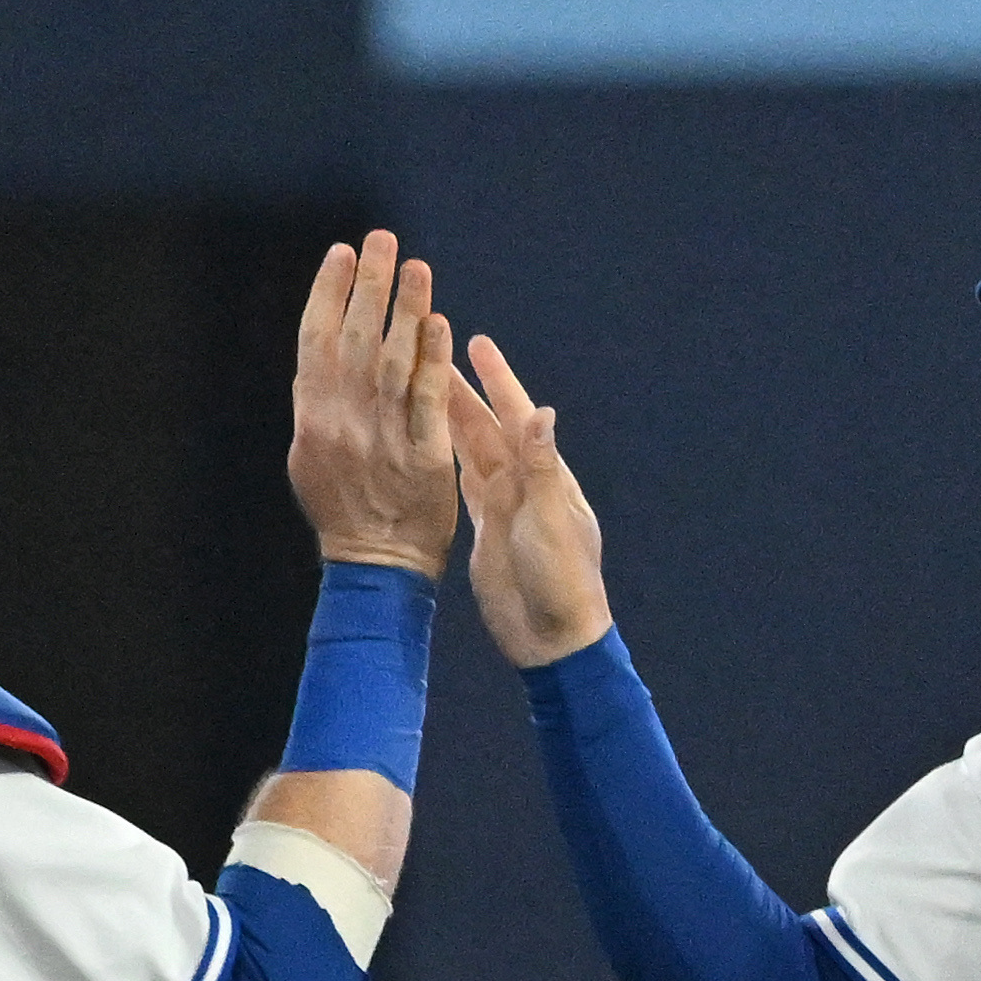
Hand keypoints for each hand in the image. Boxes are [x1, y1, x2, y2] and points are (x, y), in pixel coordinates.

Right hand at [287, 231, 457, 578]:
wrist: (377, 567)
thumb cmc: (345, 513)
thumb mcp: (312, 459)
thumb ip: (318, 409)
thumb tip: (315, 364)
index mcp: (313, 419)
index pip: (317, 341)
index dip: (328, 293)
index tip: (341, 254)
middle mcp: (342, 423)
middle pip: (355, 340)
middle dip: (368, 284)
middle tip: (381, 239)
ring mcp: (382, 438)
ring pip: (392, 361)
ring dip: (404, 309)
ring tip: (415, 266)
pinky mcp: (421, 457)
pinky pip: (427, 401)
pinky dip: (432, 359)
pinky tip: (438, 323)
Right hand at [441, 334, 612, 668]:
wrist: (553, 639)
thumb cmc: (563, 584)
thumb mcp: (551, 523)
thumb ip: (542, 470)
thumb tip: (542, 412)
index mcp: (545, 476)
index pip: (517, 416)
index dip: (497, 379)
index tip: (476, 342)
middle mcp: (524, 482)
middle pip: (486, 426)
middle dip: (459, 389)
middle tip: (429, 353)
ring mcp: (505, 504)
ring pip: (470, 450)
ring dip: (447, 418)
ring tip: (417, 386)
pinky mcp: (487, 528)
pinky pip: (463, 483)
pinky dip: (447, 458)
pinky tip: (427, 440)